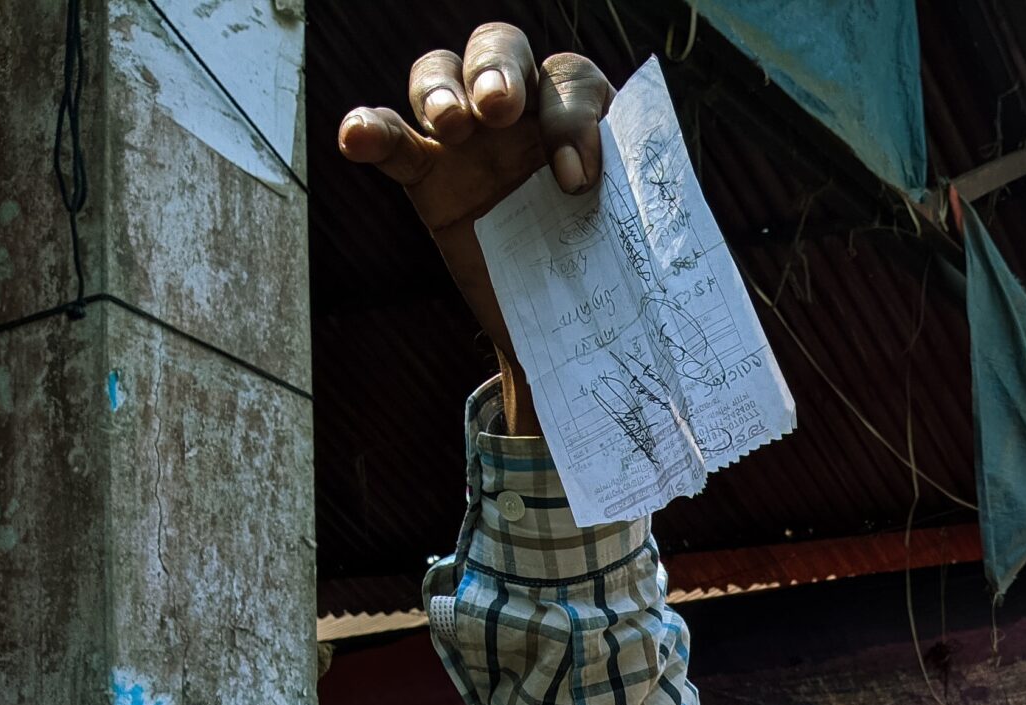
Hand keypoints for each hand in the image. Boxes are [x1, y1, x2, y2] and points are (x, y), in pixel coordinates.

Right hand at [336, 25, 610, 418]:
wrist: (572, 335)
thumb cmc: (614, 278)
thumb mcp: (639, 251)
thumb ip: (644, 225)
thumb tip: (670, 248)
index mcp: (585, 116)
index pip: (572, 83)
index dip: (572, 119)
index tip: (574, 180)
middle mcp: (525, 111)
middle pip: (501, 48)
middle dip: (498, 69)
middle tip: (500, 110)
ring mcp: (470, 137)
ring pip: (442, 74)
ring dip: (441, 88)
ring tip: (452, 124)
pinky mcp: (427, 174)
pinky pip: (392, 139)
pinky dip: (370, 130)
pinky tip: (356, 138)